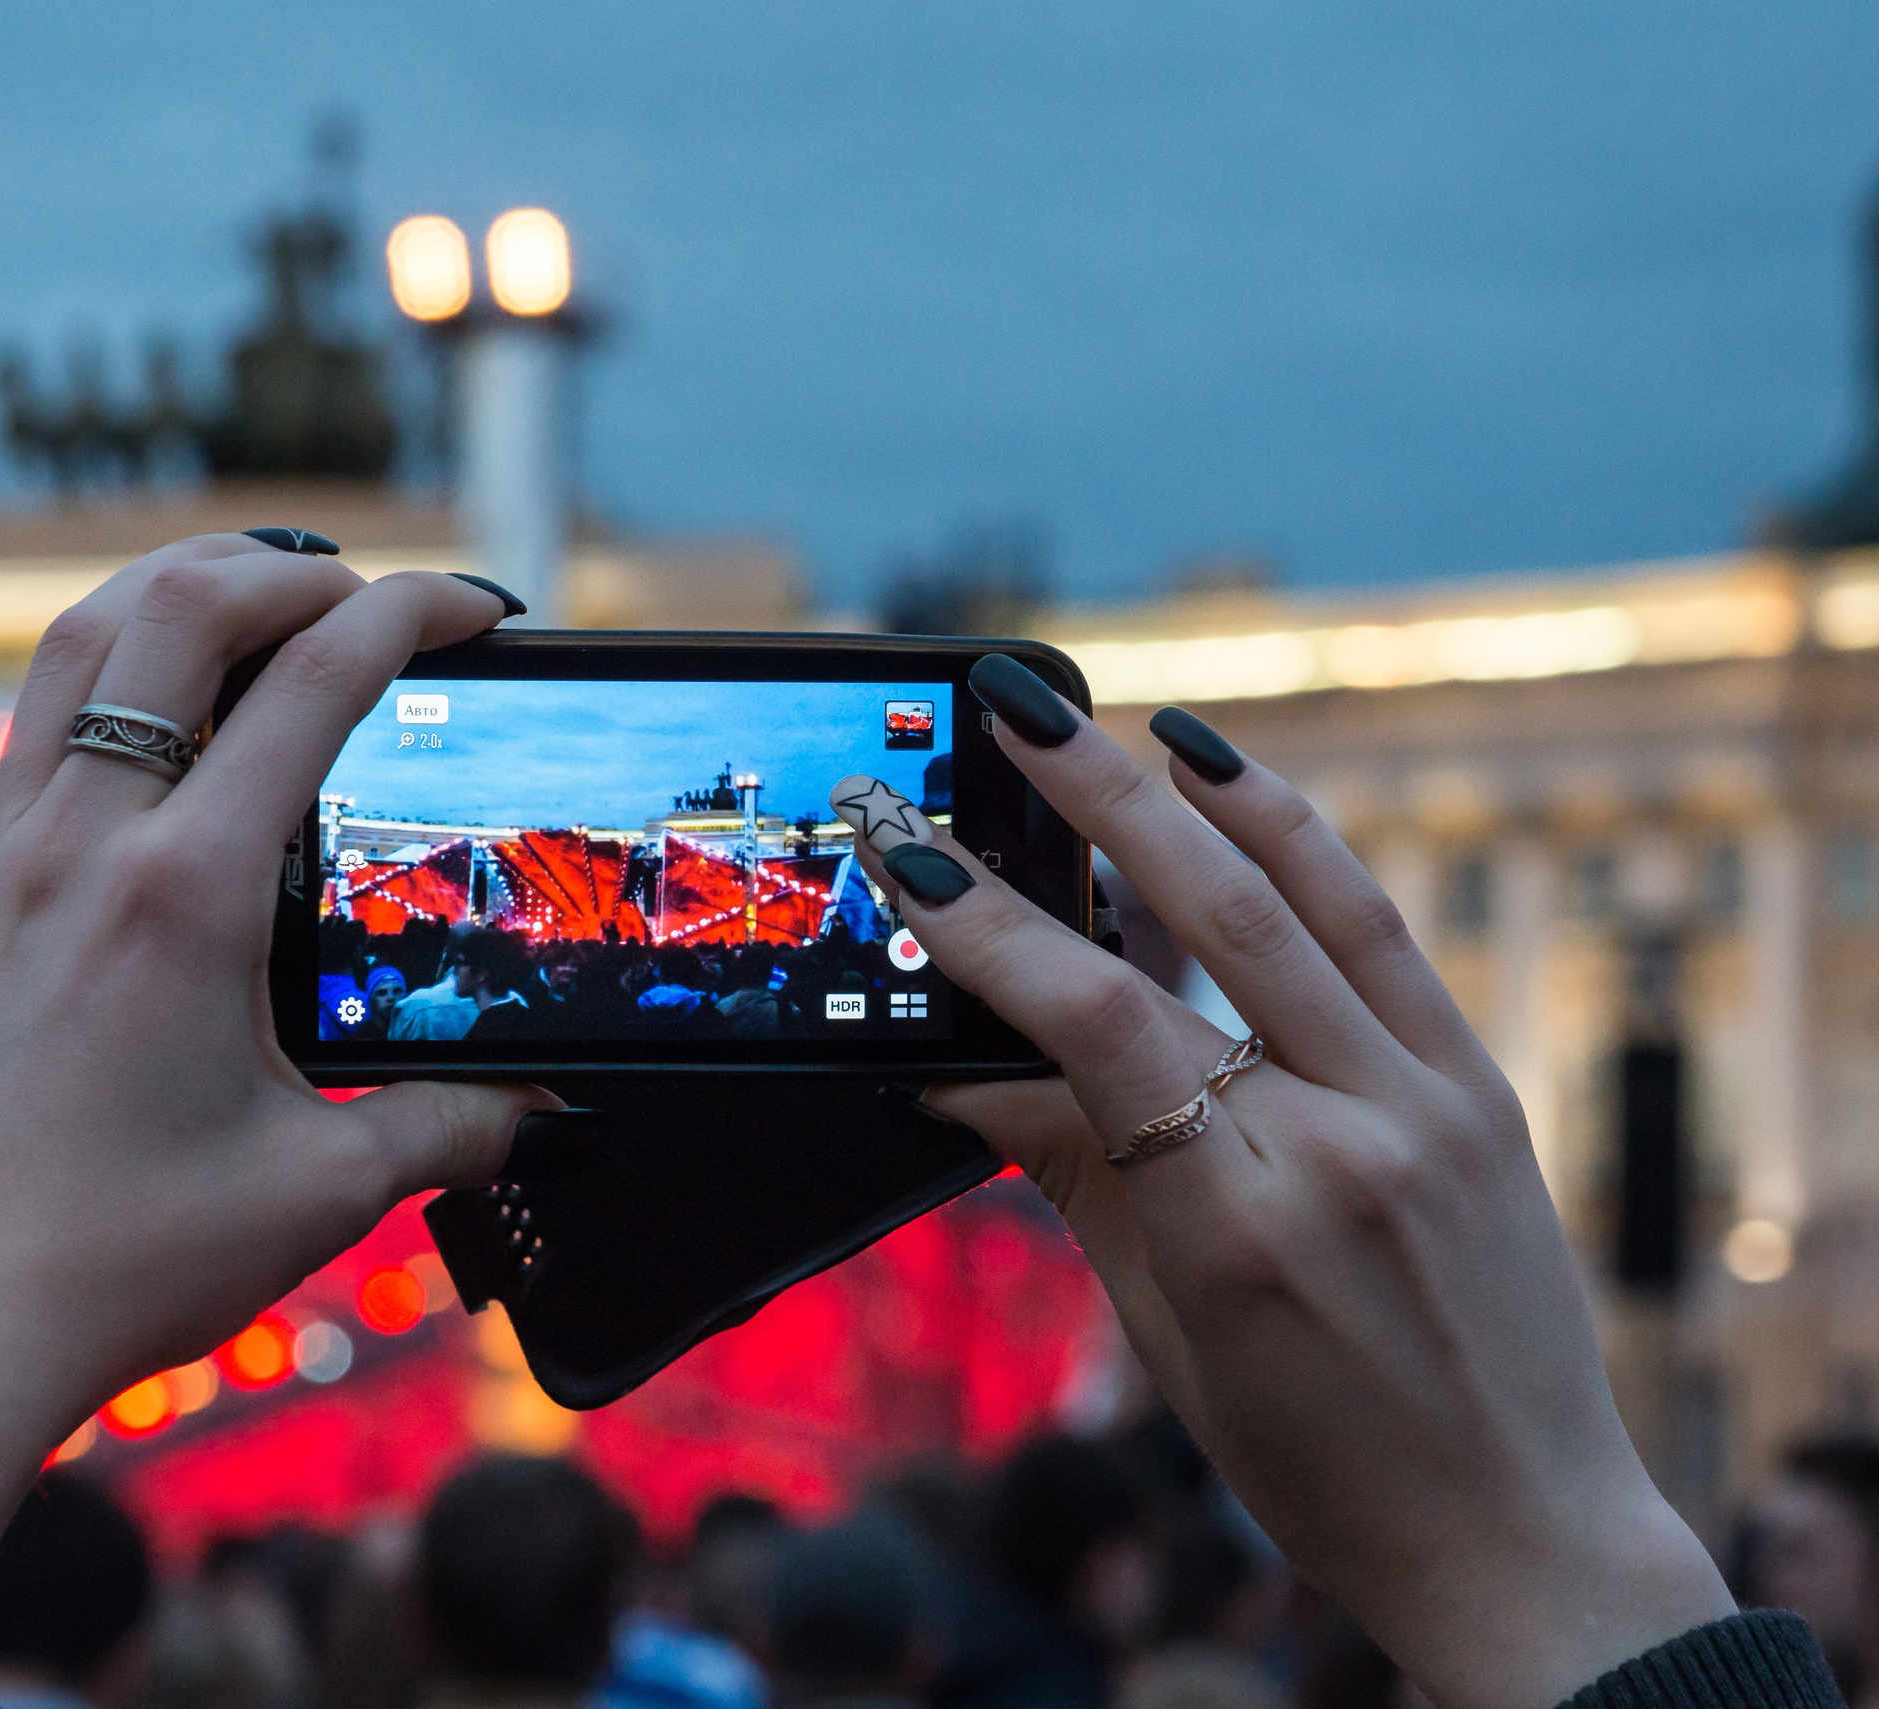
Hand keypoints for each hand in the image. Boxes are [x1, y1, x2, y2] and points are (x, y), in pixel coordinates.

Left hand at [0, 537, 546, 1650]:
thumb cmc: (136, 1265)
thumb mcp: (327, 1190)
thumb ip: (451, 1129)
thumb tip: (543, 1112)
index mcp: (190, 894)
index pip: (318, 688)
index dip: (413, 614)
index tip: (476, 609)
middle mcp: (83, 852)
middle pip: (177, 621)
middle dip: (287, 575)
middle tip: (366, 600)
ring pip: (58, 659)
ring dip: (155, 592)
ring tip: (236, 587)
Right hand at [834, 677, 1732, 1708]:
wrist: (1521, 1536)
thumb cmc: (1319, 1460)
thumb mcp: (1165, 1329)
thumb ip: (1071, 1175)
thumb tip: (958, 1077)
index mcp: (1241, 1225)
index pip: (1093, 1027)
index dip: (989, 931)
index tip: (910, 856)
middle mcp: (1348, 1142)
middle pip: (1203, 922)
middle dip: (1088, 798)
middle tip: (1008, 709)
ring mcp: (1431, 1107)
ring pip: (1301, 901)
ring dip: (1191, 791)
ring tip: (1105, 719)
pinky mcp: (1482, 1091)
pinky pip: (1384, 933)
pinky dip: (1303, 843)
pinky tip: (1234, 781)